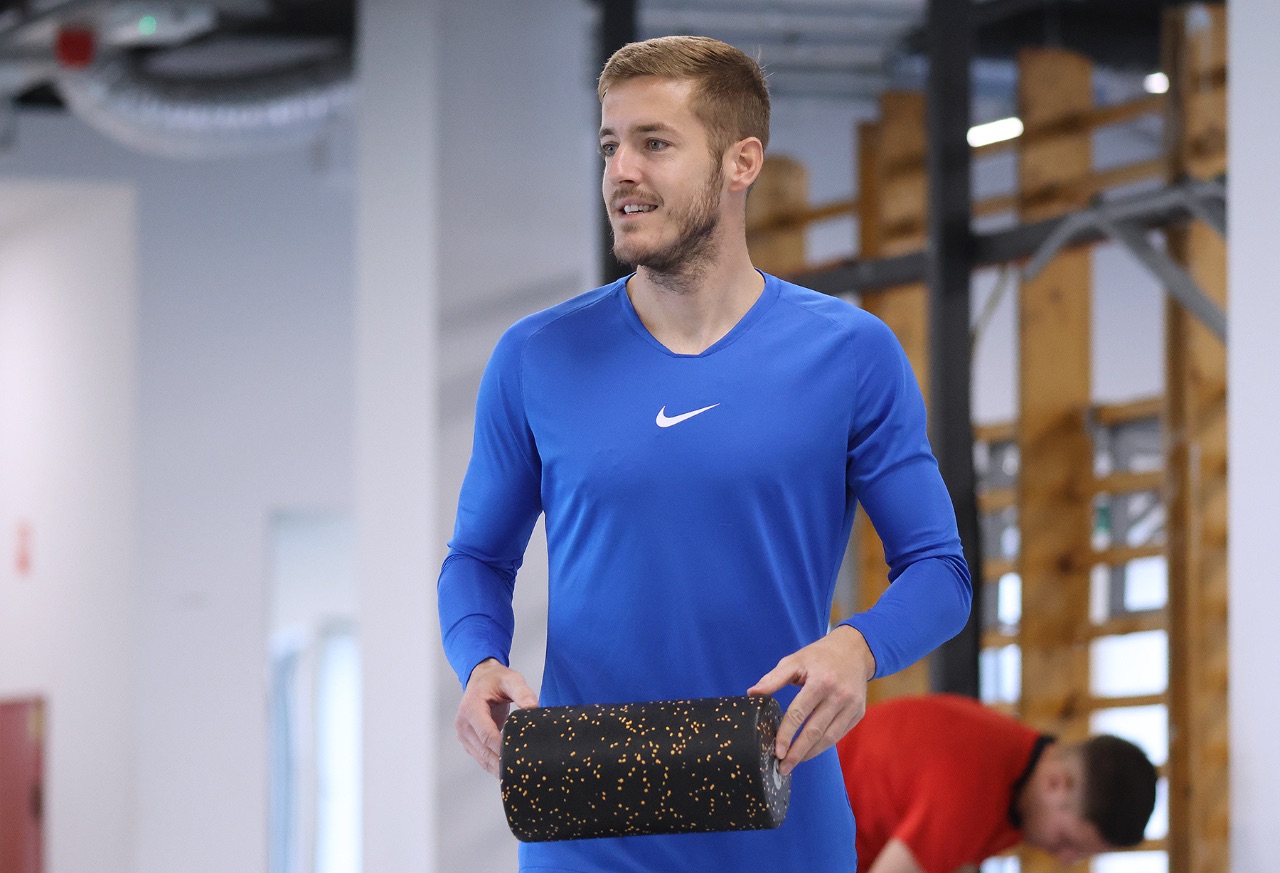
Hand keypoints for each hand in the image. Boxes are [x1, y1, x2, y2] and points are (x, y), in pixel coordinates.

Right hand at [455, 658, 537, 777]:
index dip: (502, 748)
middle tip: (520, 772)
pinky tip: (506, 769)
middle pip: (483, 751)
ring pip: (481, 757)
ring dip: (496, 768)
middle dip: (501, 763)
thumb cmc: (495, 679)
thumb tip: (533, 707)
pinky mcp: (468, 740)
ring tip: (515, 775)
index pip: (487, 735)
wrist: (481, 677)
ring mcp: (464, 734)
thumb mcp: (511, 679)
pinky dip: (492, 764)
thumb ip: (522, 692)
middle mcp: (463, 723)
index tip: (518, 756)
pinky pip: (480, 756)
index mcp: (471, 708)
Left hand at [748, 625, 875, 774]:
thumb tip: (752, 693)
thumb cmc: (820, 656)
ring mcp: (852, 706)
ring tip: (794, 763)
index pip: (799, 713)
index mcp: (821, 681)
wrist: (854, 651)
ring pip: (829, 737)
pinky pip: (839, 735)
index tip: (776, 751)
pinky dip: (823, 745)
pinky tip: (810, 751)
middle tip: (783, 767)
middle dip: (797, 752)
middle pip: (815, 731)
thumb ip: (773, 679)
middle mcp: (839, 696)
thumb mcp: (795, 660)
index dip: (787, 734)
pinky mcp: (859, 713)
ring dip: (810, 753)